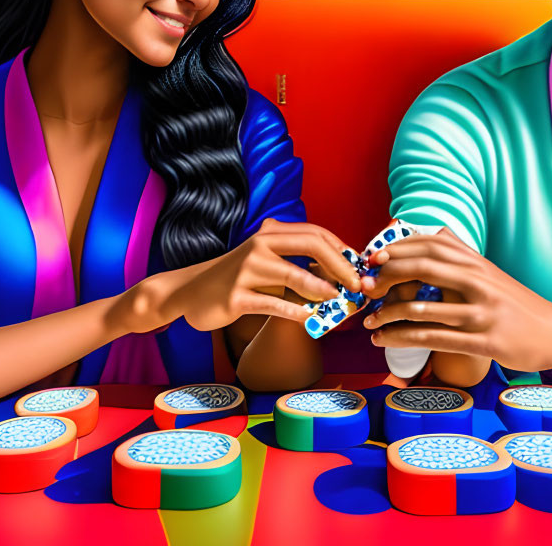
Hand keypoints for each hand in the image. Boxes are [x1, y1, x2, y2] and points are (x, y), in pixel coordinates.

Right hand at [115, 219, 361, 333]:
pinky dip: (296, 312)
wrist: (190, 292)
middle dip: (341, 265)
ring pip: (294, 276)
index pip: (316, 234)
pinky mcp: (237, 297)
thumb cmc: (236, 278)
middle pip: (312, 245)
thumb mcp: (264, 262)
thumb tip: (340, 277)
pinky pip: (274, 304)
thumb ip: (296, 264)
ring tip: (341, 301)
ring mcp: (247, 270)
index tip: (361, 268)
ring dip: (323, 290)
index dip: (343, 250)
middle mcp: (259, 245)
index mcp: (270, 233)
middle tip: (358, 285)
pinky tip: (312, 319)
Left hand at [360, 234, 551, 370]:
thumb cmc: (516, 304)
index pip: (431, 244)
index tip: (373, 258)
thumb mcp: (491, 273)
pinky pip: (433, 339)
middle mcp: (478, 282)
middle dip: (386, 277)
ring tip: (369, 322)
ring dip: (387, 315)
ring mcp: (481, 312)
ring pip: (422, 308)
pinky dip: (401, 339)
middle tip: (364, 288)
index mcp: (477, 262)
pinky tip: (384, 341)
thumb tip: (435, 230)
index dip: (398, 248)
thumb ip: (463, 254)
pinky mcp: (484, 342)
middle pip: (422, 268)